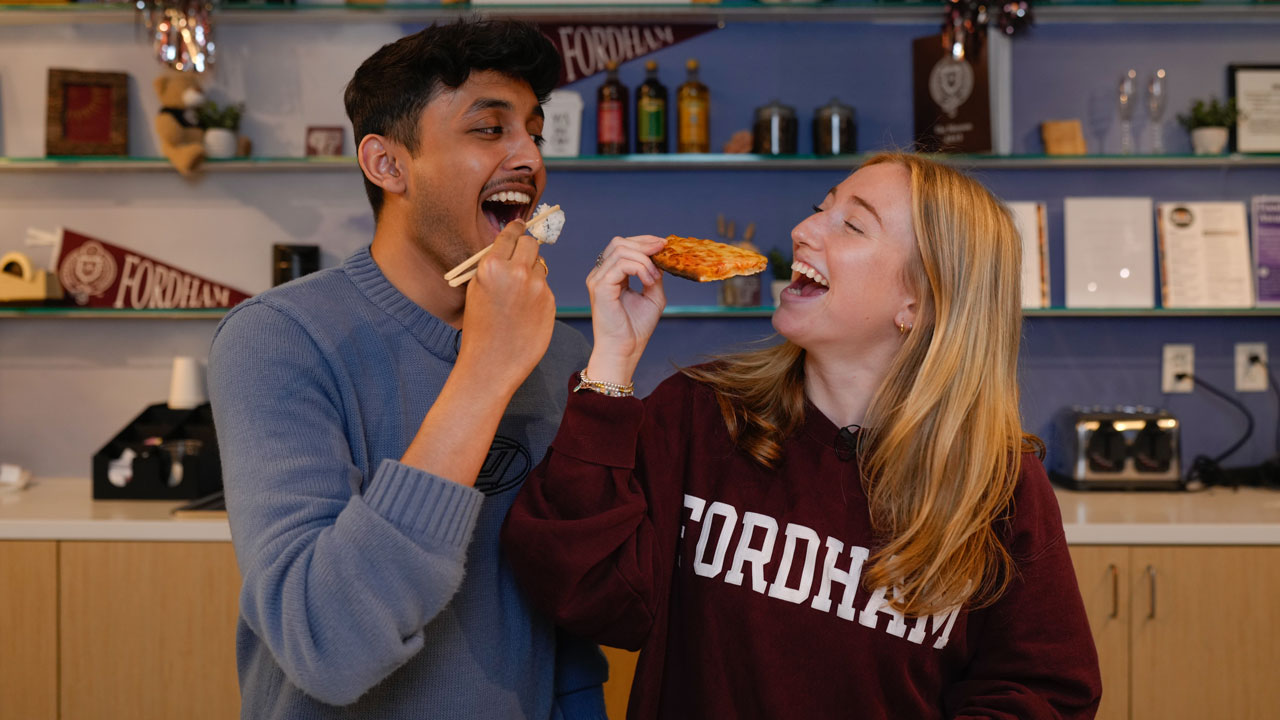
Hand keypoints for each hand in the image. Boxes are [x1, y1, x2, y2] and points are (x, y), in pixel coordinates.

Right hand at [458, 220, 555, 394]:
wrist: (492, 363)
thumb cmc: (479, 327)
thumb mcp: (477, 288)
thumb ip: (493, 266)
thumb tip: (508, 247)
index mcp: (493, 265)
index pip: (511, 234)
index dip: (516, 228)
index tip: (520, 225)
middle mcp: (517, 271)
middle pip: (532, 243)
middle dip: (527, 247)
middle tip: (522, 257)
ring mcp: (536, 286)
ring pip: (541, 265)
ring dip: (533, 271)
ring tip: (520, 293)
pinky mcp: (550, 301)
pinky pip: (545, 287)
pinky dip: (538, 292)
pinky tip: (527, 309)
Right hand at [585, 235, 666, 384]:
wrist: (625, 350)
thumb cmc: (635, 328)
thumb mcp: (652, 296)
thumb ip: (654, 275)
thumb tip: (660, 257)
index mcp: (610, 275)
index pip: (622, 246)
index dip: (644, 241)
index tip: (664, 245)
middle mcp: (600, 274)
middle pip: (619, 242)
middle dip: (644, 244)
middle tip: (663, 251)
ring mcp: (597, 279)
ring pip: (621, 250)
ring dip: (644, 260)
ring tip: (654, 278)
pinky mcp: (600, 287)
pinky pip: (621, 264)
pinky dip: (640, 268)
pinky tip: (649, 281)